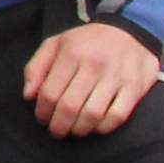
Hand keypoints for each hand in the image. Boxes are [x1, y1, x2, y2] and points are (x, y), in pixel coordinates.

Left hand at [26, 19, 161, 139]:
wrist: (132, 31)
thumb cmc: (88, 42)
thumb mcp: (57, 44)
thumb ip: (36, 67)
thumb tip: (28, 95)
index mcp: (72, 53)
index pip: (50, 92)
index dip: (42, 112)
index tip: (43, 118)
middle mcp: (94, 64)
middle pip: (69, 106)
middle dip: (59, 126)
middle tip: (57, 130)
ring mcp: (117, 76)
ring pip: (92, 115)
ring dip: (79, 129)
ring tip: (74, 130)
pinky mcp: (135, 87)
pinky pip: (116, 116)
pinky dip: (103, 127)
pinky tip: (96, 126)